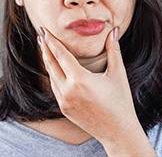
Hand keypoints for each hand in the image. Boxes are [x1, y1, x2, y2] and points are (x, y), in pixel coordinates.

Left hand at [37, 27, 155, 155]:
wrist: (118, 132)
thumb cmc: (120, 102)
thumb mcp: (118, 73)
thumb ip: (113, 49)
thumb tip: (114, 30)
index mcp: (80, 79)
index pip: (61, 54)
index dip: (51, 41)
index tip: (44, 30)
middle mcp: (68, 90)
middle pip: (51, 64)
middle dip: (45, 48)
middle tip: (41, 35)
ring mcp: (64, 101)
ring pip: (51, 76)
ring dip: (47, 61)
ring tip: (45, 49)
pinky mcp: (64, 109)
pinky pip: (54, 87)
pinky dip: (52, 75)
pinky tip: (53, 69)